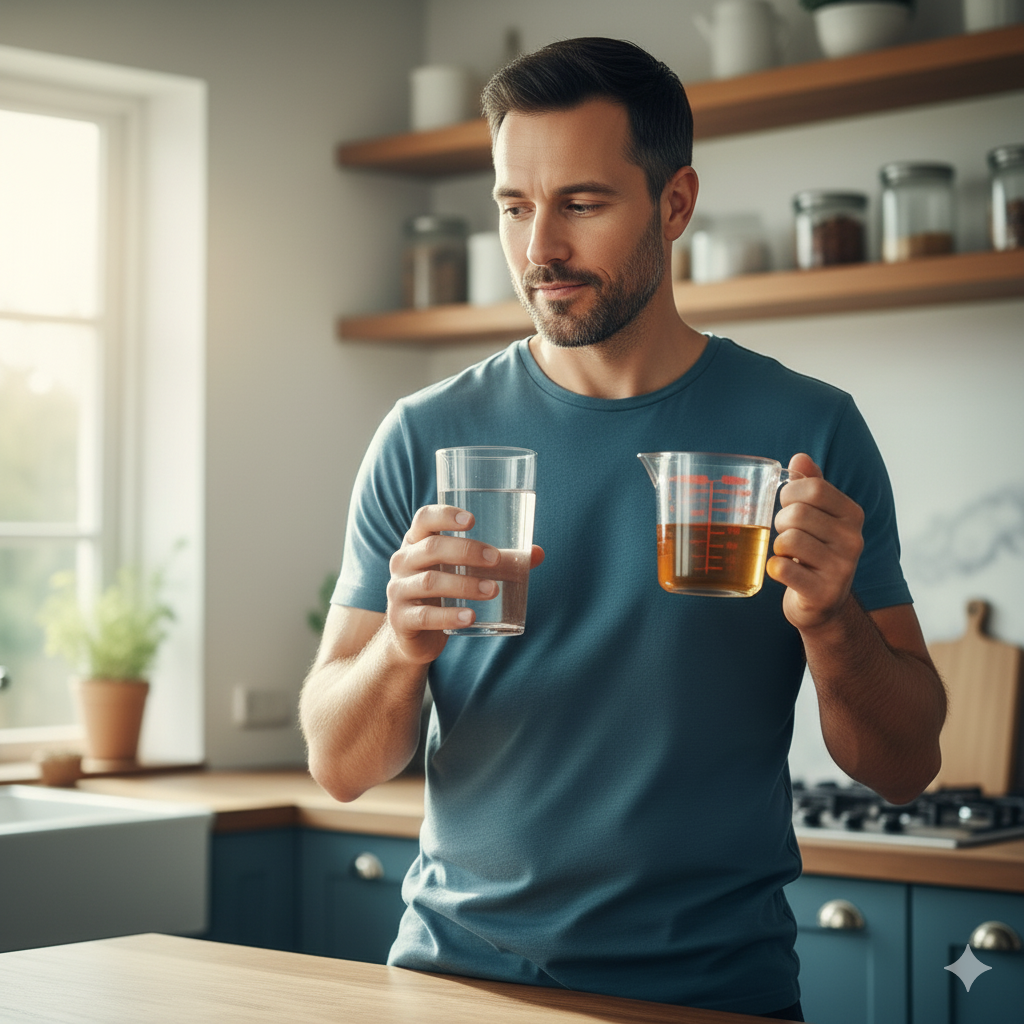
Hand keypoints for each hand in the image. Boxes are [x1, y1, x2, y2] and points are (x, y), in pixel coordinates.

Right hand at [385, 504, 544, 664]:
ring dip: (465, 585)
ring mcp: (398, 590)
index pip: (424, 518)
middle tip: (496, 560)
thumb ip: (498, 561)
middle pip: (432, 548)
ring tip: (493, 590)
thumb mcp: (463, 571)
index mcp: (416, 542)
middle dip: (467, 551)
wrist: (412, 634)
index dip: (445, 515)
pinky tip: (471, 617)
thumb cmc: (443, 592)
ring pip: (430, 582)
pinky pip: (425, 616)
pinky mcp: (401, 619)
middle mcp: (403, 561)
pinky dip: (450, 616)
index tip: (472, 520)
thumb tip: (537, 553)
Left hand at [766, 453, 863, 631]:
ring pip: (788, 540)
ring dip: (778, 546)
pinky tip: (783, 571)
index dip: (789, 494)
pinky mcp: (823, 593)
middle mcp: (853, 540)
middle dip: (781, 522)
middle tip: (786, 535)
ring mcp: (841, 568)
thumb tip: (800, 458)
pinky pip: (783, 569)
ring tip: (788, 554)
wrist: (823, 604)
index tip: (787, 505)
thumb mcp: (819, 516)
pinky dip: (775, 568)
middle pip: (797, 514)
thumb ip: (811, 486)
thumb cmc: (816, 551)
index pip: (813, 488)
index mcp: (852, 515)